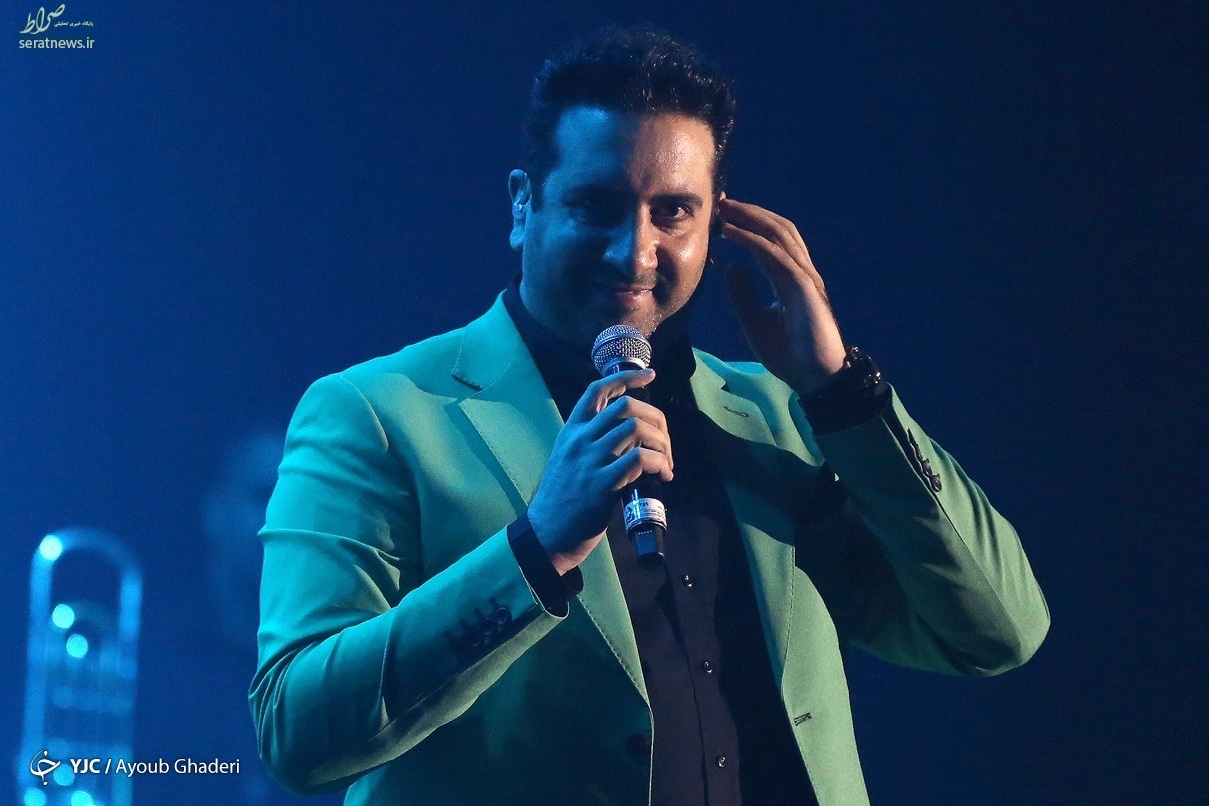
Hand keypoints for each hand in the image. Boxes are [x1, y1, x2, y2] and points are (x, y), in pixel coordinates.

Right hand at [528, 369, 673, 574]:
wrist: (547, 533)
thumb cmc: (563, 498)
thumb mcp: (570, 459)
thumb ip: (594, 442)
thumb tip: (632, 434)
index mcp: (572, 431)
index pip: (597, 390)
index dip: (627, 378)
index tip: (649, 376)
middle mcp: (580, 440)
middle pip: (626, 407)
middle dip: (656, 419)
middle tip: (665, 442)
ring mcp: (589, 461)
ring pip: (635, 429)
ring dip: (661, 443)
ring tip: (666, 462)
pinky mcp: (601, 484)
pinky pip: (639, 460)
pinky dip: (658, 462)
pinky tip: (663, 474)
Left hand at [717, 196, 847, 396]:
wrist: (814, 377)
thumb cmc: (789, 354)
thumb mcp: (754, 320)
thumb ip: (743, 294)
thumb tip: (731, 266)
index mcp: (790, 278)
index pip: (770, 240)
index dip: (747, 224)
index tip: (721, 215)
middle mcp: (800, 271)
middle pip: (776, 228)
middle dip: (749, 212)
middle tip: (720, 202)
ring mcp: (805, 277)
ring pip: (779, 234)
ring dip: (750, 218)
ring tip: (724, 210)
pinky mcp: (804, 287)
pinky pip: (777, 255)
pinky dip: (754, 240)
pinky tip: (733, 233)